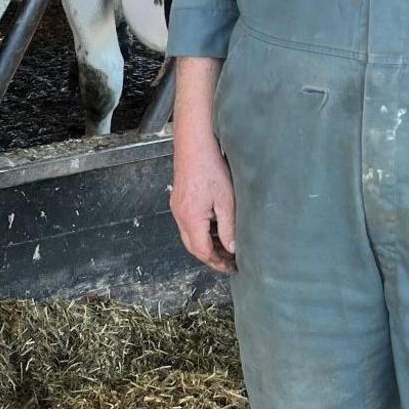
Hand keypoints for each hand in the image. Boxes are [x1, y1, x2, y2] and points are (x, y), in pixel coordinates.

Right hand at [171, 127, 236, 272]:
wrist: (194, 142)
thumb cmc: (210, 166)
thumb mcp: (226, 200)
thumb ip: (228, 227)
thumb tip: (232, 249)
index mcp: (191, 218)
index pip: (202, 251)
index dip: (217, 262)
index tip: (231, 266)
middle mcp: (179, 215)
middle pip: (193, 246)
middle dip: (211, 256)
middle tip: (229, 261)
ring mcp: (177, 206)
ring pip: (189, 235)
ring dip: (206, 243)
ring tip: (225, 245)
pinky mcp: (179, 198)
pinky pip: (188, 222)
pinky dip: (201, 230)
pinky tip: (215, 226)